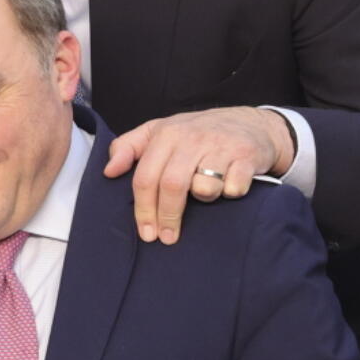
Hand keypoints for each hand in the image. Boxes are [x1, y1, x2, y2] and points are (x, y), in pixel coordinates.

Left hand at [103, 107, 295, 244]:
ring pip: (204, 188)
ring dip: (204, 199)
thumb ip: (127, 147)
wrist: (250, 122)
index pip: (146, 176)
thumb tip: (108, 171)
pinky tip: (231, 187)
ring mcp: (220, 146)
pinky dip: (232, 193)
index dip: (143, 208)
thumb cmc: (196, 133)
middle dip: (167, 216)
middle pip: (172, 185)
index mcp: (166, 134)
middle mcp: (191, 138)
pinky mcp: (247, 156)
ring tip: (207, 195)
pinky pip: (234, 188)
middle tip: (166, 238)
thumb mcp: (158, 131)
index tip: (146, 232)